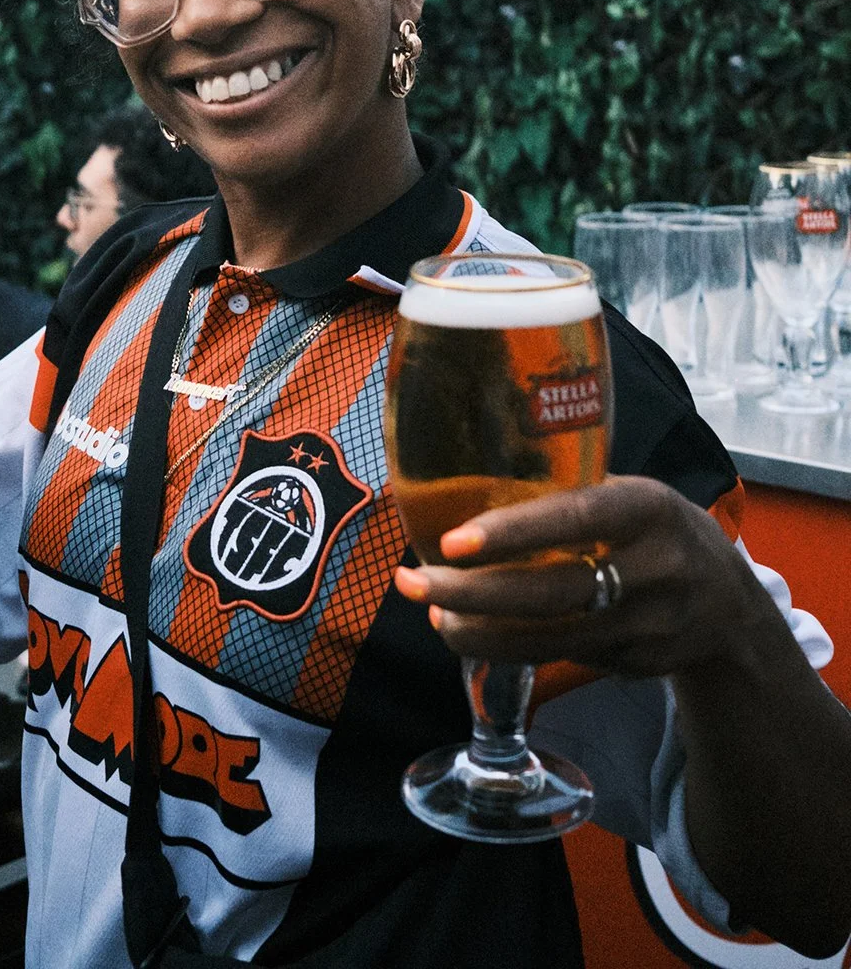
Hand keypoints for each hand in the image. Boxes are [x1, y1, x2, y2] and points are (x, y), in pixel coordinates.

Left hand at [394, 476, 765, 678]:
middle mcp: (654, 570)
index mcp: (648, 508)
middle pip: (552, 592)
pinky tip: (471, 631)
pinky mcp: (635, 665)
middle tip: (412, 582)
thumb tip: (470, 479)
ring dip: (479, 630)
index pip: (576, 518)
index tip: (452, 541)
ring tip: (430, 612)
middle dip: (473, 593)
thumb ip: (572, 490)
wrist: (733, 607)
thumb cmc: (657, 529)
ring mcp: (648, 626)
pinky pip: (561, 658)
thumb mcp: (632, 493)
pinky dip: (509, 648)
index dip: (512, 533)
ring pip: (549, 638)